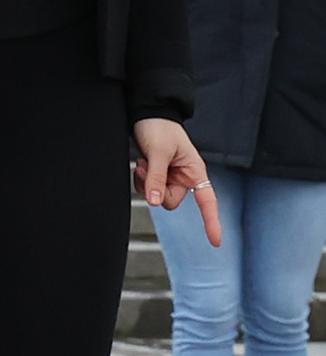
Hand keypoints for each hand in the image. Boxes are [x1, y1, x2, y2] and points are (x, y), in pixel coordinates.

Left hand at [135, 119, 221, 245]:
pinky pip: (146, 189)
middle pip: (170, 202)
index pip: (207, 201)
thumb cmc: (160, 128)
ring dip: (145, 181)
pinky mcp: (157, 175)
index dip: (211, 221)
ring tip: (144, 160)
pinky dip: (140, 178)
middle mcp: (184, 177)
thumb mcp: (158, 152)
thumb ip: (156, 177)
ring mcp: (170, 177)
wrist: (148, 114)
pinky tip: (141, 162)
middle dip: (156, 189)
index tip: (215, 241)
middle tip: (148, 167)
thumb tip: (156, 202)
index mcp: (195, 171)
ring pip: (156, 196)